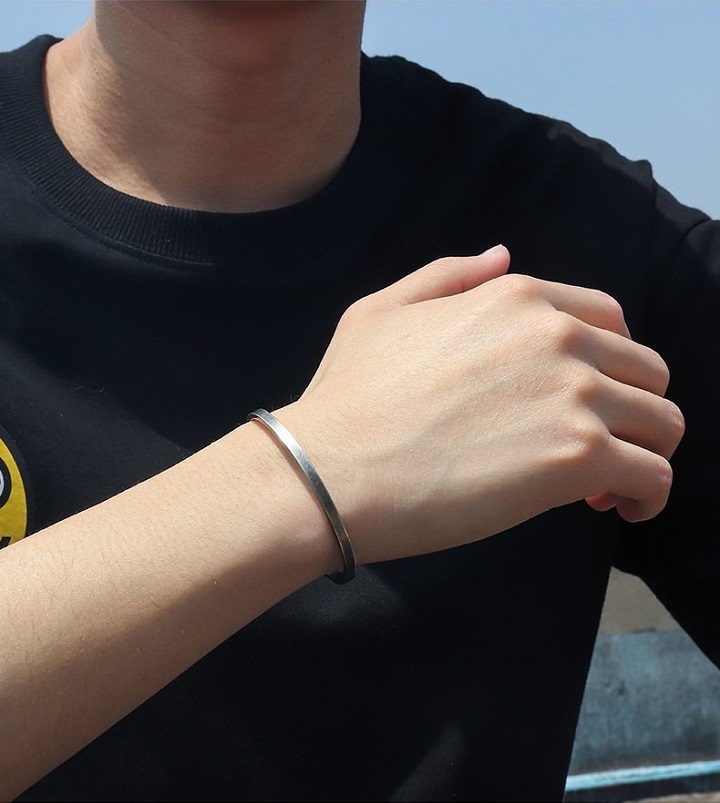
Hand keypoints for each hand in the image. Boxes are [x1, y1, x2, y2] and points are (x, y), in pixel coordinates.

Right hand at [277, 245, 684, 565]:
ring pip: (662, 421)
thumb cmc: (348, 397)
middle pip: (645, 369)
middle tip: (591, 450)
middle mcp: (558, 336)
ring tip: (605, 488)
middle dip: (628, 409)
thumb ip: (448, 275)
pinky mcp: (578, 457)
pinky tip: (617, 509)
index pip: (608, 320)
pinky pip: (654, 475)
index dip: (604, 365)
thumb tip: (503, 255)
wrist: (330, 468)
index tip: (578, 403)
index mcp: (517, 298)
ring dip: (643, 452)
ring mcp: (573, 395)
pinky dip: (648, 495)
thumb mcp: (381, 311)